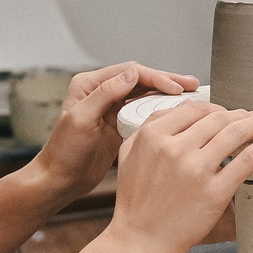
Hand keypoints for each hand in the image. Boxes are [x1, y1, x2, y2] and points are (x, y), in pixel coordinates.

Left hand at [31, 62, 198, 203]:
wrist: (61, 179)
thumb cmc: (64, 152)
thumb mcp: (81, 119)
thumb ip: (105, 94)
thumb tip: (131, 74)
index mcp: (90, 84)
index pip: (129, 73)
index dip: (155, 78)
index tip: (174, 87)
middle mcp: (102, 92)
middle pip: (141, 80)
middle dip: (167, 81)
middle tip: (191, 84)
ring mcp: (113, 108)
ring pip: (145, 94)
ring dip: (167, 94)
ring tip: (191, 94)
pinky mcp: (120, 123)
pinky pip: (144, 111)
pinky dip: (161, 109)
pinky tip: (177, 111)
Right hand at [109, 99, 252, 252]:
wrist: (140, 239)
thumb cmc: (135, 202)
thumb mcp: (130, 154)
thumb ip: (150, 127)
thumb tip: (179, 110)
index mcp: (154, 136)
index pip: (194, 109)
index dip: (216, 107)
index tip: (227, 112)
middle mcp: (176, 149)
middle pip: (218, 118)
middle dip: (240, 114)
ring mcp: (197, 170)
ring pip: (235, 133)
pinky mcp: (216, 191)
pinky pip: (248, 159)